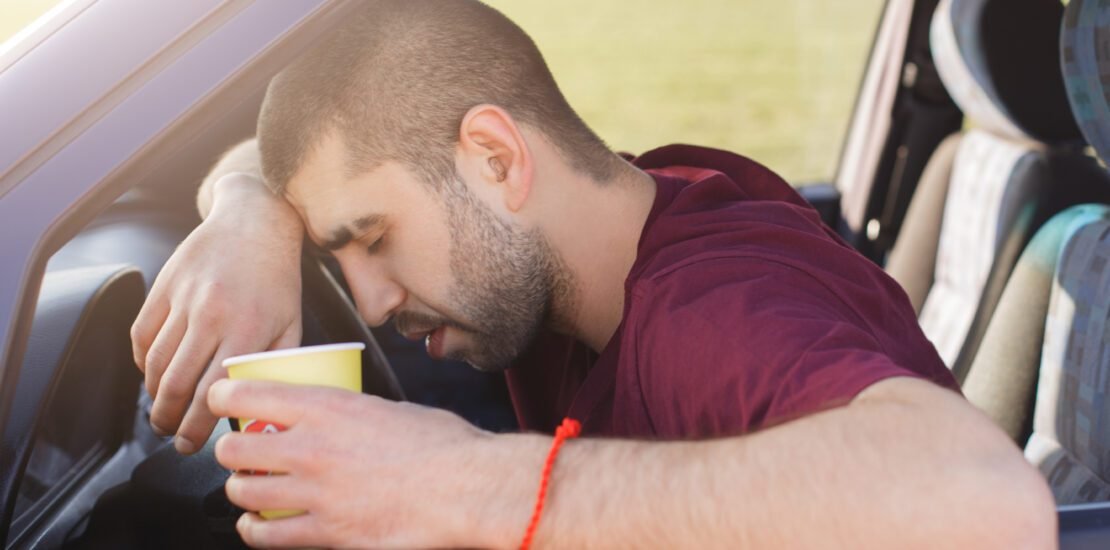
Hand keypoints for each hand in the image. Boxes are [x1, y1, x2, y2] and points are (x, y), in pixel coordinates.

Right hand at [131, 173, 304, 453]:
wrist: (255, 222)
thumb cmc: (277, 278)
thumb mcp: (292, 323)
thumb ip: (277, 365)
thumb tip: (261, 406)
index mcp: (248, 329)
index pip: (214, 393)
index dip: (197, 427)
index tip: (191, 445)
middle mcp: (212, 315)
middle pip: (177, 384)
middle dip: (169, 419)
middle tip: (171, 434)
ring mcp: (183, 299)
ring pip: (156, 363)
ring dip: (154, 395)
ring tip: (162, 411)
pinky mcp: (163, 286)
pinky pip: (142, 335)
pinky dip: (143, 362)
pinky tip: (154, 375)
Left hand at [208, 380, 536, 548]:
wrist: (466, 488)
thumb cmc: (443, 446)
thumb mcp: (391, 408)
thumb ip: (355, 413)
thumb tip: (344, 419)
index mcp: (326, 406)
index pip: (245, 394)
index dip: (222, 395)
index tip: (222, 400)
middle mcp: (310, 447)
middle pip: (234, 448)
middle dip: (230, 449)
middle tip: (241, 451)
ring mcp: (314, 493)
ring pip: (243, 492)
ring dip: (241, 490)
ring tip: (249, 489)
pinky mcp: (326, 533)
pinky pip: (268, 535)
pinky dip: (254, 531)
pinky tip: (258, 526)